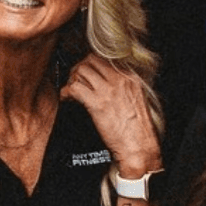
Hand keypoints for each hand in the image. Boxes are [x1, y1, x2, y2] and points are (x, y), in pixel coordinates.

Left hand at [60, 54, 160, 175]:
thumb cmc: (139, 129)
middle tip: (75, 79)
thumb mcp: (138, 99)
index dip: (92, 64)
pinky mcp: (96, 103)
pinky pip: (74, 88)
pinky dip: (66, 92)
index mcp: (130, 77)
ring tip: (71, 90)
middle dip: (79, 68)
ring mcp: (107, 90)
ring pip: (81, 71)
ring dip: (72, 79)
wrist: (138, 146)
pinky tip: (67, 98)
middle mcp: (119, 79)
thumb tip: (109, 82)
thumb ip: (125, 87)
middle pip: (91, 60)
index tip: (86, 73)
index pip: (105, 59)